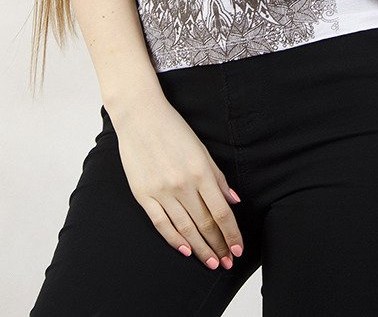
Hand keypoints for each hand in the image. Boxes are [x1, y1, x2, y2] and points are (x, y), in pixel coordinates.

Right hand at [109, 95, 244, 270]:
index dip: (231, 234)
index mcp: (200, 171)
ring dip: (200, 248)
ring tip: (211, 262)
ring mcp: (161, 191)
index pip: (221, 212)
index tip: (238, 248)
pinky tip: (185, 250)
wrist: (139, 116)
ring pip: (185, 228)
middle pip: (205, 223)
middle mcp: (182, 184)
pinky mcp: (143, 194)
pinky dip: (174, 239)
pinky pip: (161, 223)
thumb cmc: (173, 129)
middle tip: (228, 261)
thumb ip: (217, 177)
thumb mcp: (201, 149)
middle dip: (219, 245)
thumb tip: (233, 200)